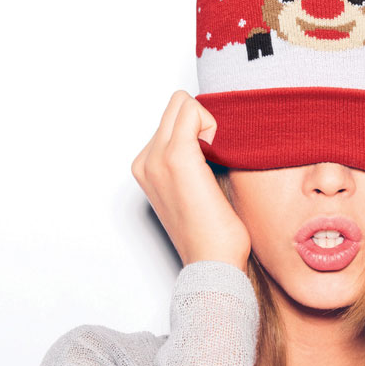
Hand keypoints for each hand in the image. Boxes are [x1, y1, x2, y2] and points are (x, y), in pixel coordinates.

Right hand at [130, 90, 250, 271]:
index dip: (199, 127)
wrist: (212, 261)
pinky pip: (194, 111)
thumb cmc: (212, 232)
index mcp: (146, 166)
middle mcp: (145, 159)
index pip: (173, 117)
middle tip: (216, 153)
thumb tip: (209, 136)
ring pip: (185, 104)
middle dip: (203, 119)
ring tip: (215, 160)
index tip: (211, 155)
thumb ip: (191, 160)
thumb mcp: (192, 189)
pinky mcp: (177, 157)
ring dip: (208, 124)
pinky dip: (213, 125)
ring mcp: (157, 157)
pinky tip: (218, 156)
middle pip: (177, 104)